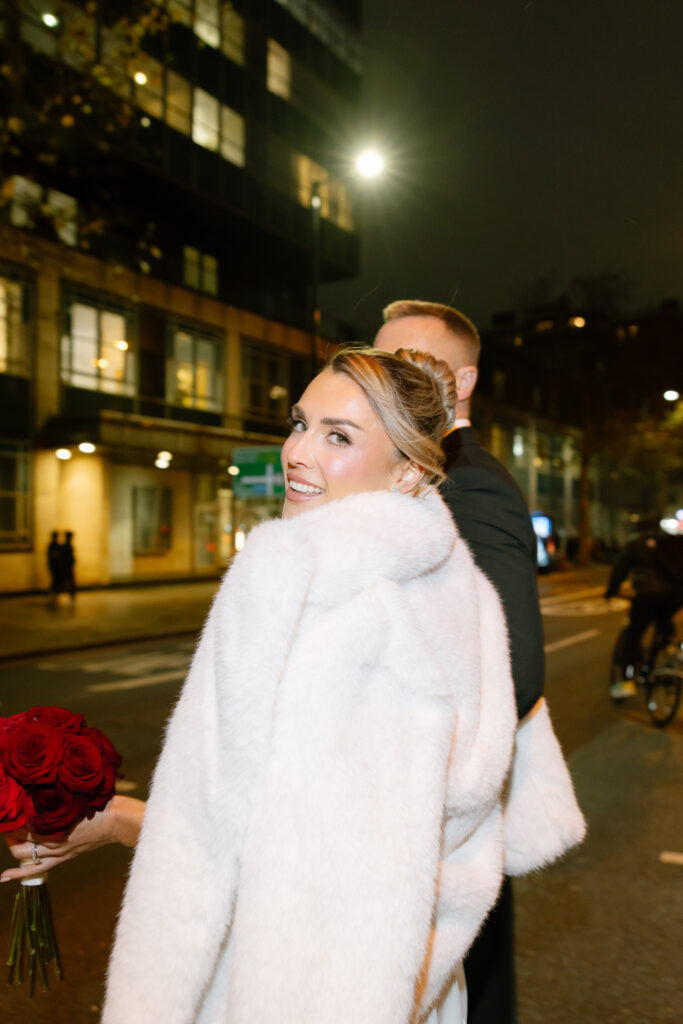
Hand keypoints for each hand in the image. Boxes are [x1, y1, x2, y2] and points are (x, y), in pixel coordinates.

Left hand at [1, 796, 145, 882]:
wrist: (118, 820)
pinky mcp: (62, 857)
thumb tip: (41, 783)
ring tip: (10, 838)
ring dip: (14, 847)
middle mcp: (53, 840)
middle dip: (10, 834)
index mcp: (57, 823)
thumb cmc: (100, 801)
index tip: (9, 807)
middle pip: (19, 843)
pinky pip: (37, 869)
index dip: (13, 819)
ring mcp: (57, 851)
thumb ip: (59, 792)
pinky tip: (4, 877)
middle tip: (10, 822)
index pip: (24, 825)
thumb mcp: (78, 793)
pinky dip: (18, 874)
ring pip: (24, 856)